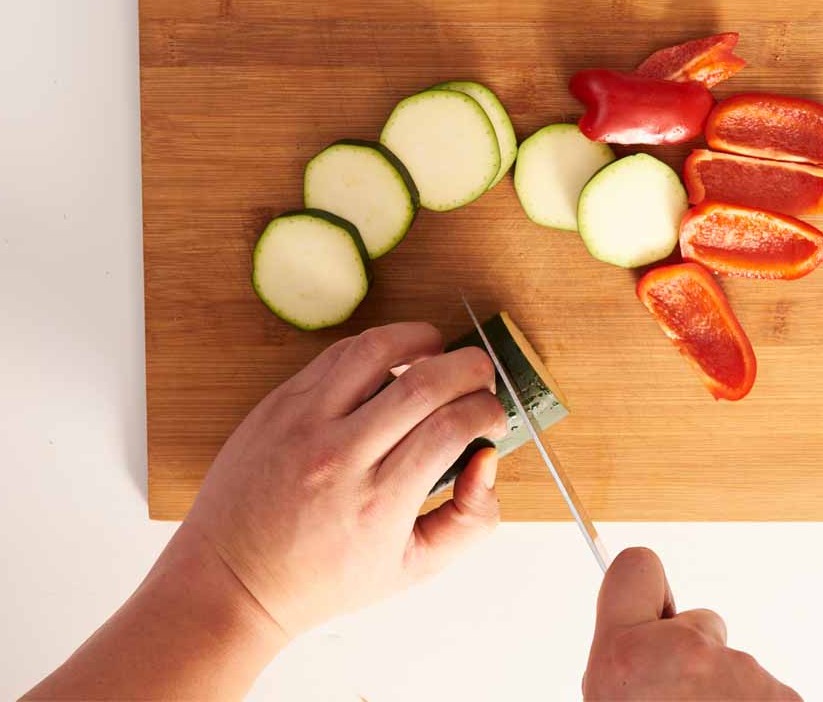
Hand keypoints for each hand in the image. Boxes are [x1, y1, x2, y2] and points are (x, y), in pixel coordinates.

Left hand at [180, 321, 505, 636]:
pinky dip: (378, 347)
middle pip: (425, 382)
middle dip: (472, 368)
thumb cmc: (324, 578)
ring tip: (440, 355)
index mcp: (377, 501)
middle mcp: (340, 455)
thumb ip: (470, 519)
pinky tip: (393, 363)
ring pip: (376, 349)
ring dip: (423, 339)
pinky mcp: (279, 403)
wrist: (232, 579)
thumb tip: (487, 459)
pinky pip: (337, 353)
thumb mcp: (413, 569)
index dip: (488, 410)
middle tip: (481, 380)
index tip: (492, 418)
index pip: (452, 426)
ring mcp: (304, 422)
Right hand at [583, 548, 800, 700]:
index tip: (661, 607)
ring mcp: (736, 678)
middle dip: (697, 658)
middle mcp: (680, 658)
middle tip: (678, 697)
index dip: (652, 591)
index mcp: (623, 658)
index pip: (638, 564)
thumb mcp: (611, 697)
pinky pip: (771, 692)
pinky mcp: (779, 697)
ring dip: (728, 691)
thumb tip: (639, 648)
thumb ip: (624, 662)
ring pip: (738, 664)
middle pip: (701, 624)